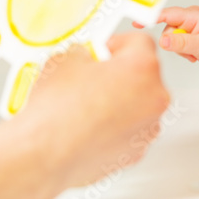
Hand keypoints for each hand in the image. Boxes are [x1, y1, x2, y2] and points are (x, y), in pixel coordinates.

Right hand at [21, 33, 170, 188]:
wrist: (43, 157)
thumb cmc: (56, 113)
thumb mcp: (64, 60)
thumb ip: (84, 52)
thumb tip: (84, 56)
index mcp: (143, 68)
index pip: (140, 42)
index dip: (116, 44)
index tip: (102, 51)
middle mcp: (154, 98)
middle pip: (142, 75)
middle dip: (118, 74)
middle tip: (91, 78)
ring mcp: (148, 128)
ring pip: (138, 105)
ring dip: (118, 102)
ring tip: (86, 107)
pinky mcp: (135, 153)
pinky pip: (129, 131)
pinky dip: (114, 127)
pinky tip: (89, 127)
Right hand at [154, 5, 198, 69]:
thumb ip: (180, 43)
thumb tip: (162, 40)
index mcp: (192, 15)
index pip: (166, 14)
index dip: (150, 18)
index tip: (136, 22)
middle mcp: (190, 18)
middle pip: (168, 30)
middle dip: (176, 44)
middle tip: (191, 51)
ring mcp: (190, 26)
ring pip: (173, 40)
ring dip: (182, 50)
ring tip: (197, 53)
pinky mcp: (191, 35)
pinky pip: (179, 44)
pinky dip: (186, 52)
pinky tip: (197, 54)